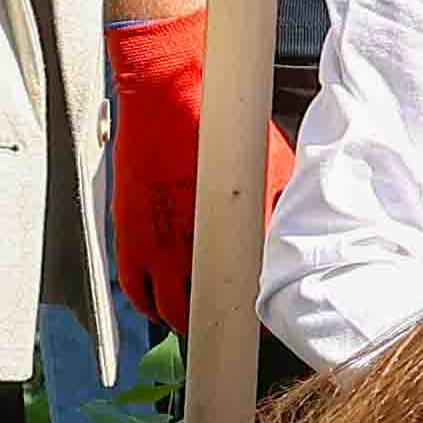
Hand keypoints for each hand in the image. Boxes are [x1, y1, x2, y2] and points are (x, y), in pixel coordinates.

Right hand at [104, 12, 289, 335]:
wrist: (169, 90)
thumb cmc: (220, 122)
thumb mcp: (271, 166)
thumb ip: (277, 208)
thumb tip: (293, 235)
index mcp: (241, 233)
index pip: (254, 297)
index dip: (261, 318)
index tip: (266, 325)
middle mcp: (199, 247)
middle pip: (208, 315)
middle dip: (220, 329)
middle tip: (228, 332)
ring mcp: (160, 246)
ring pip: (170, 313)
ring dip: (183, 324)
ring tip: (195, 326)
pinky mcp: (130, 236)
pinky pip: (135, 290)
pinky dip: (148, 304)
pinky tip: (160, 306)